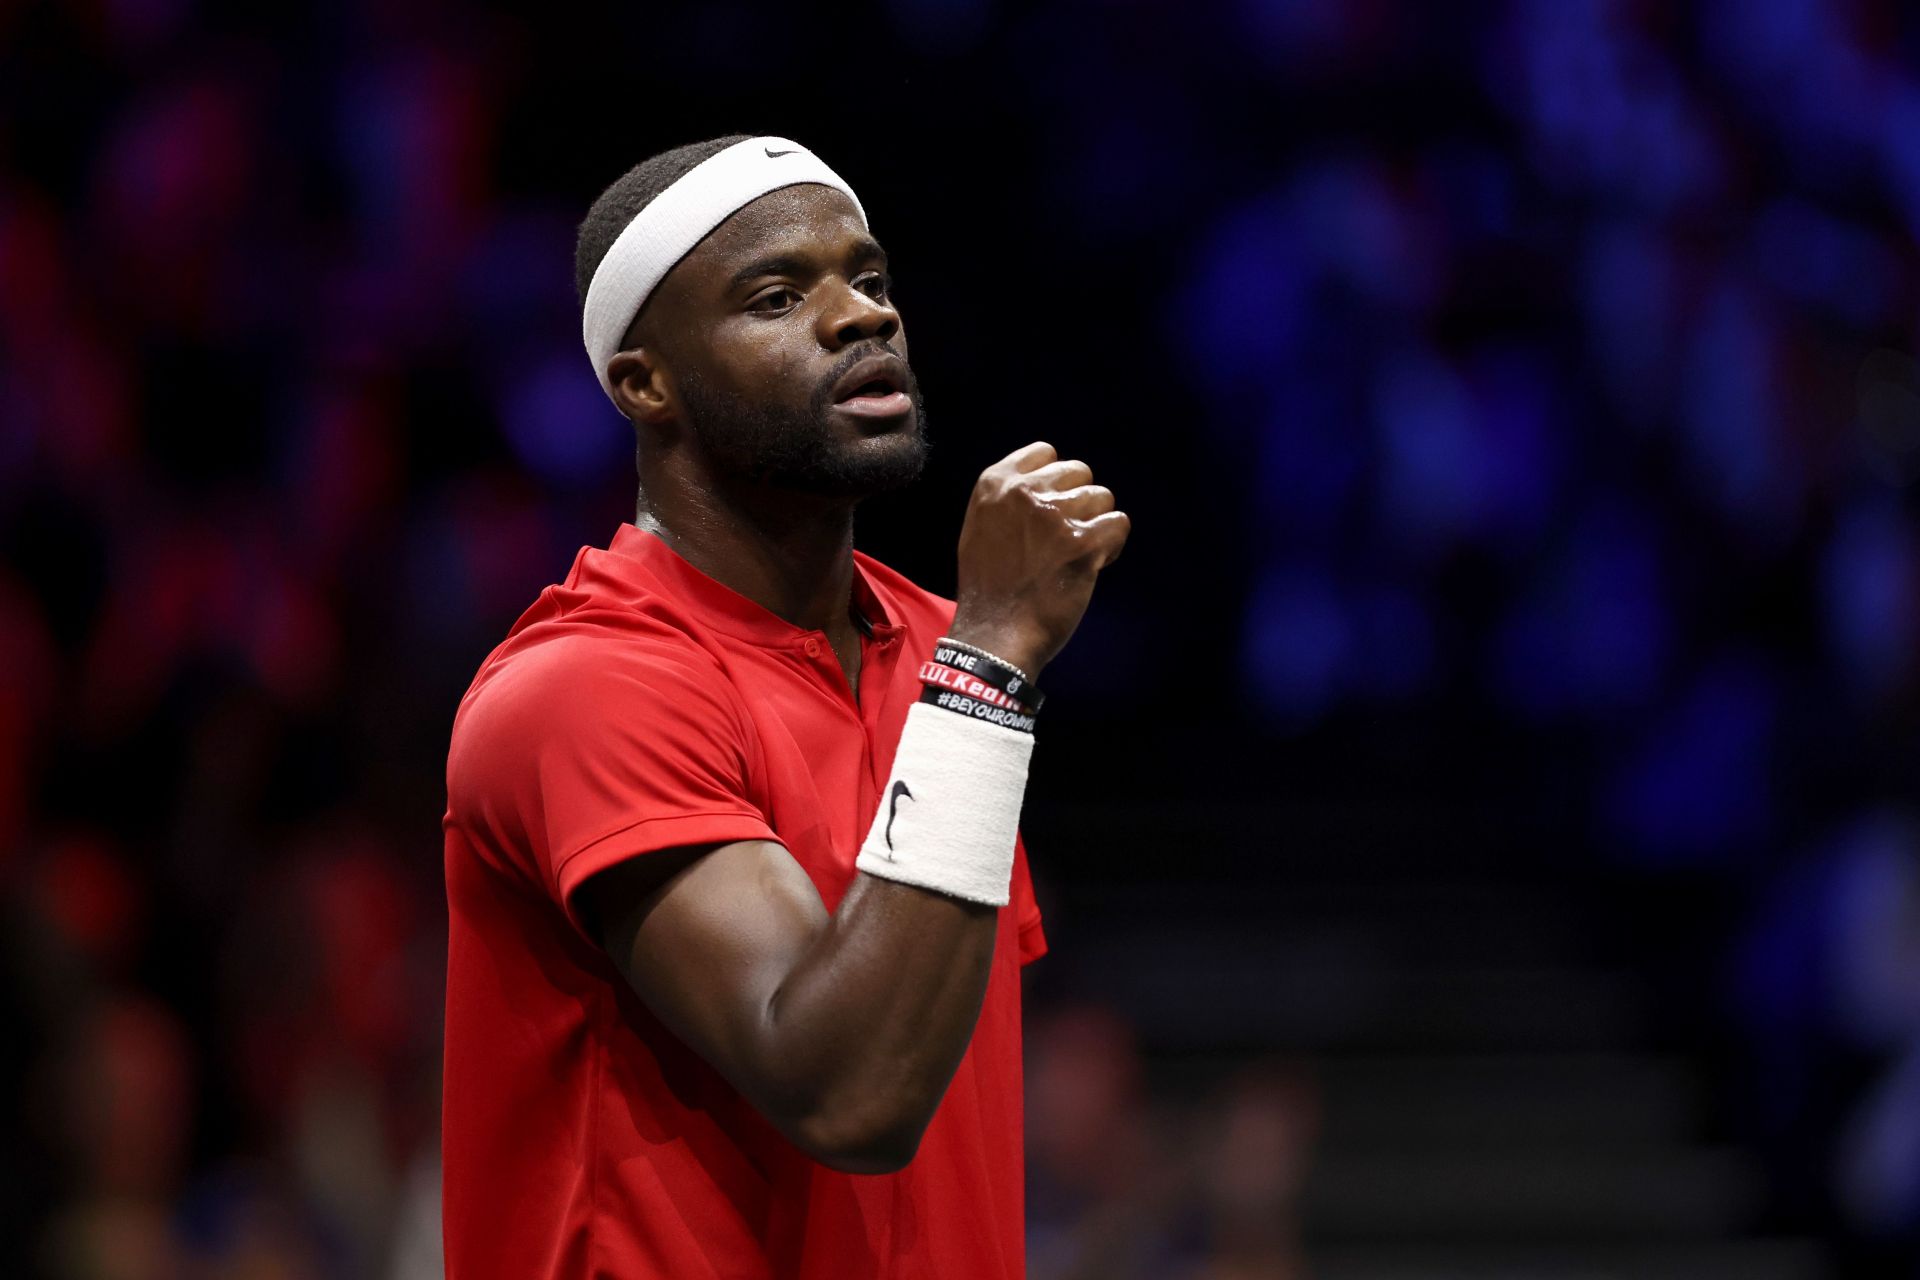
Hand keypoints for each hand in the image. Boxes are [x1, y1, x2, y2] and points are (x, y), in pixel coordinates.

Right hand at [947, 442, 1129, 680]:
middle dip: (1080, 502)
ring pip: (1103, 498)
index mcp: (995, 483)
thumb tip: (1048, 485)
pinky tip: (1094, 564)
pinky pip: (1119, 525)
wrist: (995, 633)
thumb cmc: (989, 587)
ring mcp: (1054, 515)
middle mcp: (1024, 492)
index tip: (1050, 511)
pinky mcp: (1082, 542)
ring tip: (1078, 554)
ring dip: (1097, 525)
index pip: (1046, 453)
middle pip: (1080, 472)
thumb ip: (1010, 500)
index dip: (1057, 482)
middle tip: (1066, 537)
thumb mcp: (981, 528)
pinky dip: (1112, 545)